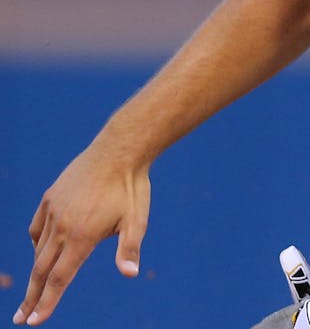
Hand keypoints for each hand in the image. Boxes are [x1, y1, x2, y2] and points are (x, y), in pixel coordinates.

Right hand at [15, 147, 150, 325]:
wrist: (119, 150)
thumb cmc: (132, 187)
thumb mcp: (137, 220)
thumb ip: (129, 248)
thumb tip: (130, 274)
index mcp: (82, 236)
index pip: (59, 278)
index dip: (46, 302)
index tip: (34, 322)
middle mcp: (62, 226)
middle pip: (41, 270)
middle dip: (31, 298)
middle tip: (21, 319)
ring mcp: (53, 211)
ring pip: (38, 249)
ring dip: (34, 273)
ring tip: (30, 292)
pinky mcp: (50, 198)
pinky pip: (37, 228)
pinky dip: (37, 244)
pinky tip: (41, 251)